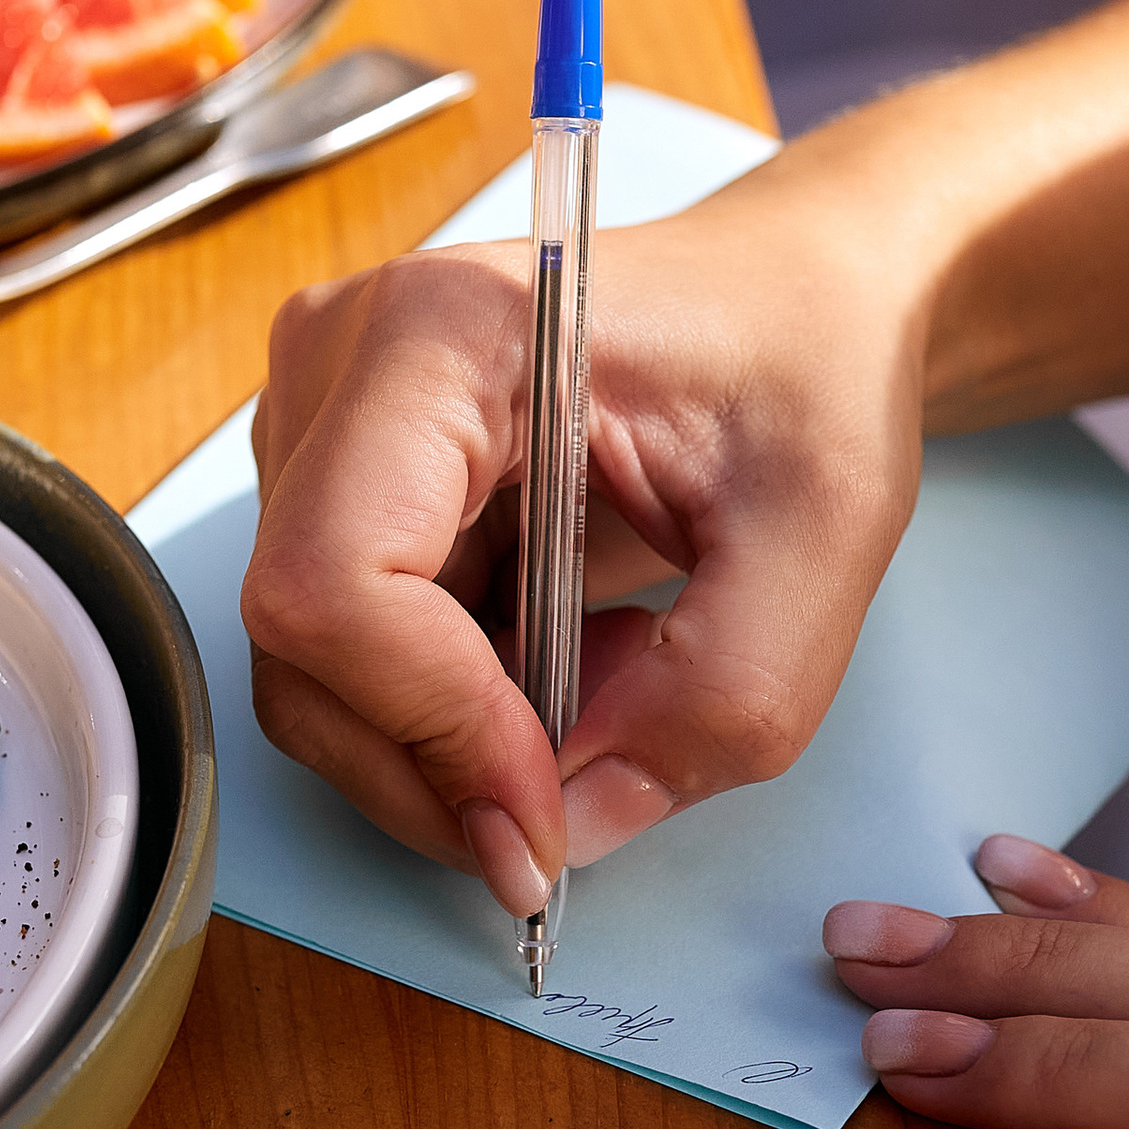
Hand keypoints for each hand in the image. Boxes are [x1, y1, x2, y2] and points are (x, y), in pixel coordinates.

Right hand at [241, 178, 924, 915]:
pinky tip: (569, 649)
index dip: (434, 729)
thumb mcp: (822, 536)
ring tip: (612, 669)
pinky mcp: (332, 484)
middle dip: (445, 763)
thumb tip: (575, 828)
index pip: (340, 582)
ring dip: (457, 737)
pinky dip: (457, 705)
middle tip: (599, 773)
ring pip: (316, 673)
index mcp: (442, 331)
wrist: (791, 300)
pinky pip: (349, 656)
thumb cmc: (803, 365)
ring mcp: (316, 425)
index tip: (547, 815)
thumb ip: (723, 699)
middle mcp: (338, 364)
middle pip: (306, 646)